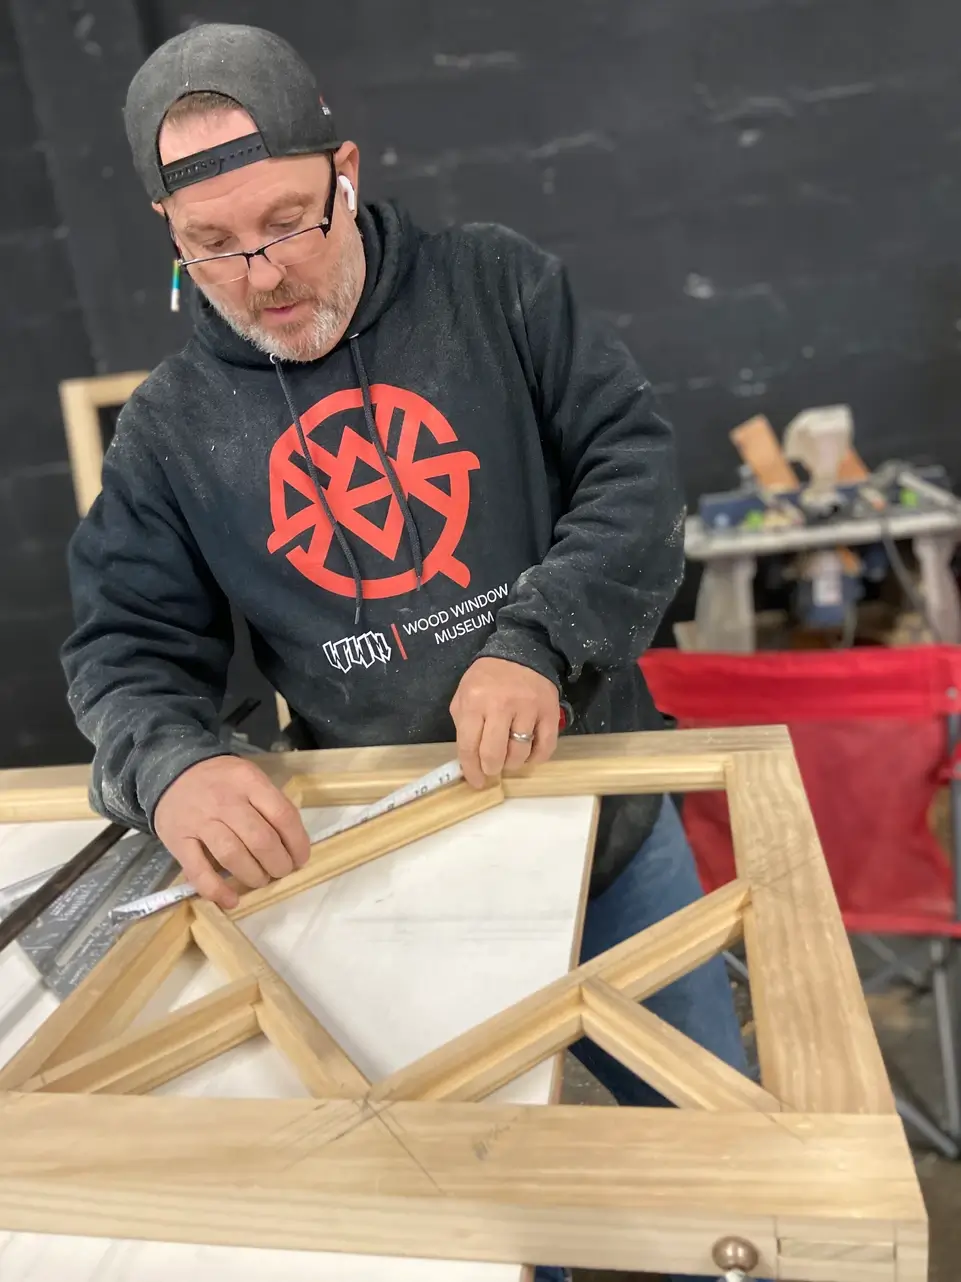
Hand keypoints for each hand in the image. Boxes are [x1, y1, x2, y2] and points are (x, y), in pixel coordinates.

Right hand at [153, 756, 309, 908]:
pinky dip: (217, 890)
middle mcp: (225, 801)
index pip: (282, 815)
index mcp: (248, 782)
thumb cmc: (220, 780)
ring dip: (254, 876)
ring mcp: (200, 822)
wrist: (171, 772)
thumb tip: (293, 842)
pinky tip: (232, 900)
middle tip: (281, 871)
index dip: (297, 842)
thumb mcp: (249, 777)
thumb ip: (269, 803)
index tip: (300, 858)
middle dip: (278, 863)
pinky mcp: (178, 841)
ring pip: (233, 856)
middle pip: (260, 839)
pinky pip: (199, 871)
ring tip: (261, 880)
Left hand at [450, 657, 559, 787]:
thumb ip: (463, 725)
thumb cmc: (487, 678)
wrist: (520, 652)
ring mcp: (528, 709)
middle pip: (495, 754)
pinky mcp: (549, 712)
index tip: (476, 782)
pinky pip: (545, 747)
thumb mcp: (464, 694)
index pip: (469, 747)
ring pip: (520, 754)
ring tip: (509, 758)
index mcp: (474, 702)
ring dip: (513, 764)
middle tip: (492, 769)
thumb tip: (468, 761)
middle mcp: (500, 706)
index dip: (471, 770)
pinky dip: (536, 758)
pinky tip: (528, 755)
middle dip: (491, 769)